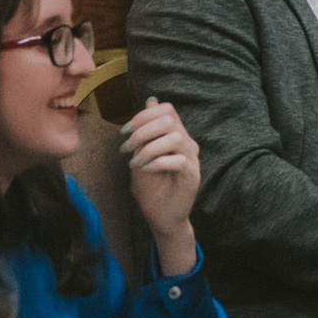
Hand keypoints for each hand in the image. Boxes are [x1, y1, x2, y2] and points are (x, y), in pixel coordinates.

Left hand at [122, 98, 200, 260]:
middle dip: (143, 131)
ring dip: (149, 148)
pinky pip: (179, 160)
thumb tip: (150, 100)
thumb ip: (145, 130)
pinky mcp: (192, 176)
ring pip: (175, 138)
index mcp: (175, 136)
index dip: (144, 115)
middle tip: (127, 148)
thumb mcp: (141, 154)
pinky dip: (157, 162)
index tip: (124, 133)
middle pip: (169, 120)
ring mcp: (192, 160)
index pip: (167, 109)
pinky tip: (146, 170)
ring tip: (136, 162)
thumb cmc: (151, 188)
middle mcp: (186, 144)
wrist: (160, 217)